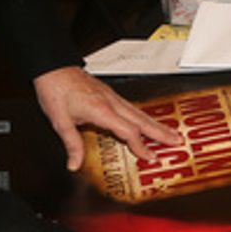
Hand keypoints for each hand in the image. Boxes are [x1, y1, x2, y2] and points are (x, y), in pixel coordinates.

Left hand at [32, 66, 181, 170]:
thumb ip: (72, 144)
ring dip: (156, 124)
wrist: (53, 68)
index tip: (150, 157)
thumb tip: (75, 164)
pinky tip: (147, 121)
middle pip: (142, 120)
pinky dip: (144, 116)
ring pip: (139, 112)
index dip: (140, 146)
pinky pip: (132, 107)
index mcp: (101, 110)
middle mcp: (110, 102)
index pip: (128, 131)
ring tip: (170, 132)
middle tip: (177, 141)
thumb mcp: (60, 121)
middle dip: (161, 132)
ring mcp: (111, 97)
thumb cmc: (56, 89)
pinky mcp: (109, 94)